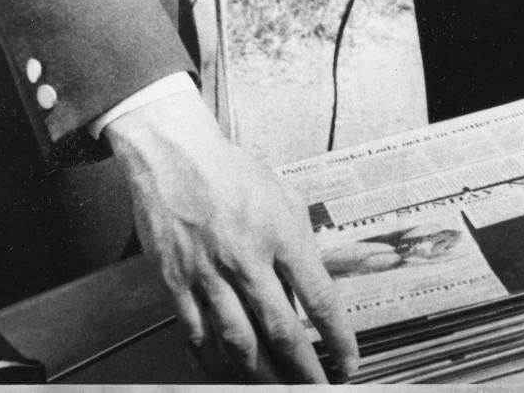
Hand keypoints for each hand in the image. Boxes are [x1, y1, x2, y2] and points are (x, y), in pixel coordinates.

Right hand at [106, 86, 357, 383]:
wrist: (174, 154)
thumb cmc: (230, 171)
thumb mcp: (283, 195)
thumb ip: (301, 242)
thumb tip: (313, 290)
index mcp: (279, 232)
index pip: (319, 297)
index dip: (338, 338)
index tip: (349, 363)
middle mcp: (245, 257)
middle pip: (281, 330)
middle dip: (304, 371)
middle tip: (318, 390)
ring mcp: (208, 273)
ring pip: (239, 343)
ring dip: (264, 378)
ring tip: (278, 392)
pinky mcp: (175, 282)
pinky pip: (198, 336)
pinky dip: (216, 365)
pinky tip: (230, 376)